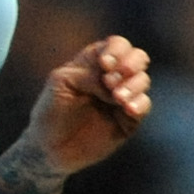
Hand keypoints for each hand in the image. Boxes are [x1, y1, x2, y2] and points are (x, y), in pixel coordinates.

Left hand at [32, 36, 151, 174]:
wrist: (49, 148)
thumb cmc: (50, 111)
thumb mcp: (61, 82)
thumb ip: (88, 73)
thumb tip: (114, 81)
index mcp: (94, 63)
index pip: (117, 45)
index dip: (116, 50)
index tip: (104, 64)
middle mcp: (112, 77)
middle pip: (138, 57)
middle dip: (130, 64)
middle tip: (110, 80)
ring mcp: (122, 98)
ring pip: (143, 80)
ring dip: (133, 85)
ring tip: (117, 98)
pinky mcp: (128, 120)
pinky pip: (143, 105)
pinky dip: (139, 103)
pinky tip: (127, 108)